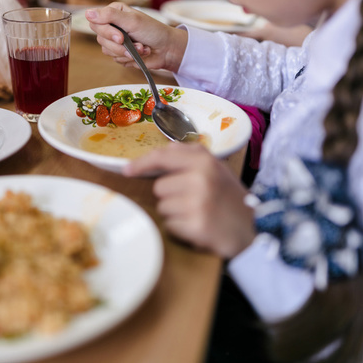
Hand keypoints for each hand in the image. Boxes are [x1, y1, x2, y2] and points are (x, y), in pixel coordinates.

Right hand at [85, 2, 187, 72]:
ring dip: (127, 52)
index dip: (106, 32)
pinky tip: (140, 53)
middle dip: (118, 45)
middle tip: (130, 43)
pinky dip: (130, 59)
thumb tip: (87, 13)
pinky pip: (116, 60)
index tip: (120, 37)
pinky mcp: (120, 54)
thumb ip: (110, 16)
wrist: (166, 49)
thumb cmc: (152, 31)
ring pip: (107, 51)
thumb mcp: (132, 20)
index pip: (96, 22)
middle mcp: (112, 26)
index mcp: (113, 13)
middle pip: (100, 39)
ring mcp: (115, 41)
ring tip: (141, 48)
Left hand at [124, 142, 255, 258]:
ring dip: (175, 213)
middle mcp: (200, 177)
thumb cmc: (229, 198)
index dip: (141, 163)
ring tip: (197, 213)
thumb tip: (159, 153)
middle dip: (171, 196)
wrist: (255, 229)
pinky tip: (199, 226)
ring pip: (163, 207)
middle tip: (194, 201)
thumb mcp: (215, 169)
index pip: (162, 156)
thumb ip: (189, 157)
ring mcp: (198, 202)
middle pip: (159, 187)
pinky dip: (180, 229)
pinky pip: (170, 225)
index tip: (127, 170)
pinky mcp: (196, 225)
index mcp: (204, 160)